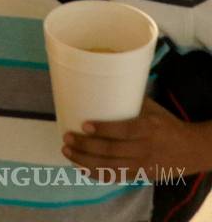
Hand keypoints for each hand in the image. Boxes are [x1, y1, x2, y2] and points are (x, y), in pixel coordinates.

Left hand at [63, 98, 204, 180]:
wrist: (191, 150)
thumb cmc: (166, 124)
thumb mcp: (152, 109)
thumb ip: (128, 100)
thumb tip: (99, 83)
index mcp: (149, 129)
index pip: (125, 131)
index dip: (104, 129)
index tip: (84, 125)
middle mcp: (145, 148)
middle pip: (112, 151)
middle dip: (86, 146)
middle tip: (67, 137)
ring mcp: (142, 165)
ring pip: (110, 166)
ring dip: (85, 160)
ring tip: (67, 151)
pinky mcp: (140, 175)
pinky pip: (116, 177)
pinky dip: (97, 174)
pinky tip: (80, 168)